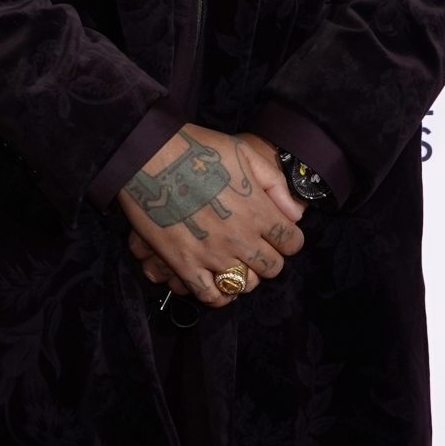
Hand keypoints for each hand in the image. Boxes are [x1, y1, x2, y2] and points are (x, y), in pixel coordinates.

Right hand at [118, 127, 306, 307]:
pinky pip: (211, 296)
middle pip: (272, 267)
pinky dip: (220, 296)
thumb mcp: (244, 152)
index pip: (292, 242)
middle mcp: (241, 239)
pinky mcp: (185, 264)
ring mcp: (213, 255)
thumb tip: (295, 213)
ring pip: (245, 284)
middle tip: (254, 246)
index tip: (276, 233)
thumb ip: (275, 183)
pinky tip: (219, 284)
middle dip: (268, 258)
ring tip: (235, 262)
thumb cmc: (197, 149)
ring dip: (245, 276)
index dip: (287, 239)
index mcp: (258, 211)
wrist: (149, 156)